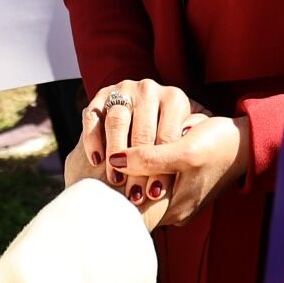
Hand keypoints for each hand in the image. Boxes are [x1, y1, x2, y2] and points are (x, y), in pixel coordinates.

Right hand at [77, 79, 194, 199]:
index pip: (167, 137)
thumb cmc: (172, 138)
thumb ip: (187, 149)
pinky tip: (97, 161)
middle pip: (142, 132)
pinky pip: (93, 118)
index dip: (161, 167)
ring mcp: (124, 90)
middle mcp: (149, 90)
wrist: (146, 119)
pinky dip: (93, 140)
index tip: (156, 193)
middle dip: (138, 167)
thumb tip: (190, 164)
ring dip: (115, 153)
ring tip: (116, 180)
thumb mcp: (187, 139)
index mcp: (174, 99)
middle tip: (134, 193)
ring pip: (117, 122)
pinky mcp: (101, 96)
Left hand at [116, 114, 251, 227]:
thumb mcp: (186, 150)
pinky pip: (155, 180)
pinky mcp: (181, 187)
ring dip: (135, 172)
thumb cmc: (219, 144)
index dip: (113, 192)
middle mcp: (175, 211)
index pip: (132, 211)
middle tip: (105, 161)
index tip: (98, 174)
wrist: (246, 142)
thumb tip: (115, 161)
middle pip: (136, 202)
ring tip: (123, 154)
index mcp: (176, 210)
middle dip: (122, 181)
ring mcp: (178, 200)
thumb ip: (151, 158)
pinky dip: (146, 168)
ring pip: (144, 189)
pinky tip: (140, 151)